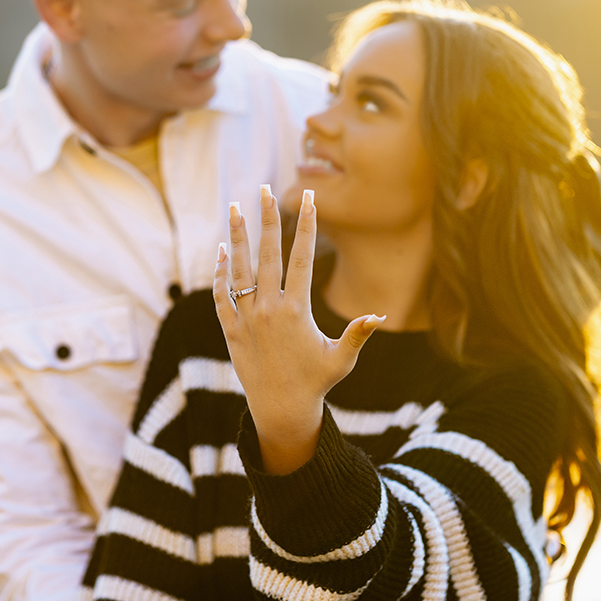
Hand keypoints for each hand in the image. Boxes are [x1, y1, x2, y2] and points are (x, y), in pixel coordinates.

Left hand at [214, 185, 382, 474]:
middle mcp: (269, 310)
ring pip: (239, 269)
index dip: (307, 227)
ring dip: (237, 236)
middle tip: (265, 190)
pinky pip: (222, 295)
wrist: (280, 410)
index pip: (302, 259)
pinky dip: (220, 272)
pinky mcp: (230, 330)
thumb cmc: (316, 383)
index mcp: (296, 311)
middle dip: (267, 219)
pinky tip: (221, 250)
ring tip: (235, 207)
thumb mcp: (341, 359)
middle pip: (267, 254)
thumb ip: (358, 334)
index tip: (309, 200)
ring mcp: (246, 319)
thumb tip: (380, 316)